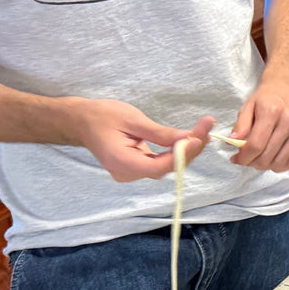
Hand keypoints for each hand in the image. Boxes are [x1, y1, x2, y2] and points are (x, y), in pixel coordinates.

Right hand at [79, 100, 213, 181]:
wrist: (81, 120)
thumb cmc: (102, 116)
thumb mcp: (132, 119)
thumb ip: (160, 133)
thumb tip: (187, 140)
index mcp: (121, 163)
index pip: (159, 167)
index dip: (182, 154)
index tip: (199, 137)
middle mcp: (127, 173)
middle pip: (166, 168)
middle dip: (190, 149)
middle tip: (207, 127)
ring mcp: (131, 172)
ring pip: (166, 166)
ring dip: (186, 149)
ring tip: (204, 129)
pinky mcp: (136, 166)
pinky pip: (160, 162)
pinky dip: (176, 150)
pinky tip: (190, 137)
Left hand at [231, 70, 288, 171]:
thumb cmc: (267, 96)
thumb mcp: (249, 105)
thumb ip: (240, 125)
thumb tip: (233, 142)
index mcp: (272, 111)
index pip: (256, 145)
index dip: (243, 158)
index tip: (236, 159)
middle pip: (268, 156)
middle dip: (253, 163)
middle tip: (247, 159)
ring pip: (281, 162)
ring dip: (266, 166)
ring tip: (259, 159)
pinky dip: (282, 166)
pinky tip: (273, 160)